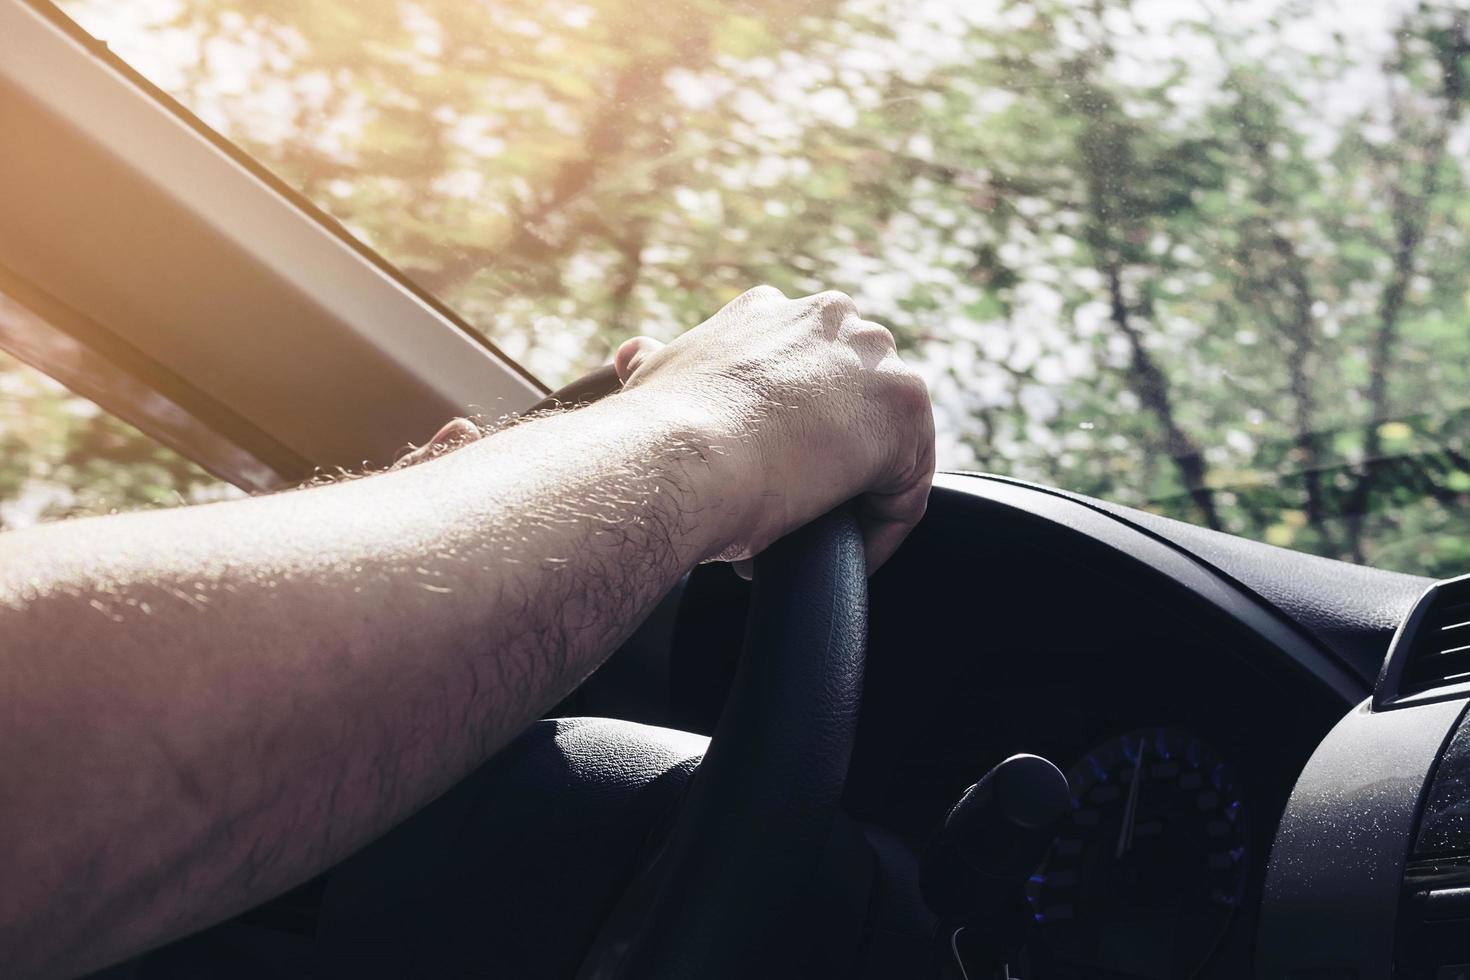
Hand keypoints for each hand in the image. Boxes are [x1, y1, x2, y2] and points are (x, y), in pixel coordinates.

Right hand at [613, 285, 934, 571]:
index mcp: (772, 312)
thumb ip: (659, 363)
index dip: (788, 431)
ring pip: (885, 444)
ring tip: (817, 544)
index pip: (805, 370)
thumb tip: (635, 354)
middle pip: (854, 401)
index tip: (764, 474)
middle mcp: (829, 319)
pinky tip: (841, 561)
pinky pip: (904, 490)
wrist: (678, 457)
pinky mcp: (905, 415)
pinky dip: (879, 533)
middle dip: (829, 458)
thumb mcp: (655, 380)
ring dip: (855, 498)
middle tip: (792, 511)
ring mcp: (873, 361)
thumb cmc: (655, 432)